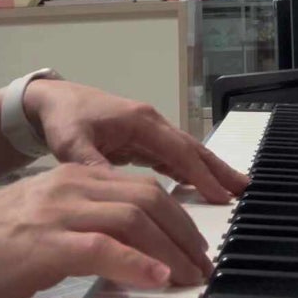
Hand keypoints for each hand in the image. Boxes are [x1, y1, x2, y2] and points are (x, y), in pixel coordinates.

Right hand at [0, 163, 212, 297]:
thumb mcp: (46, 227)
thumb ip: (84, 231)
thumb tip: (126, 257)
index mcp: (75, 178)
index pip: (142, 188)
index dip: (178, 216)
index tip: (197, 246)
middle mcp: (73, 186)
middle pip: (149, 197)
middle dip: (186, 232)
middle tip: (205, 264)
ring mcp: (61, 212)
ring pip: (134, 217)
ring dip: (172, 249)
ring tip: (193, 276)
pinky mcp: (47, 244)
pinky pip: (104, 247)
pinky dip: (138, 263)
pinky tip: (160, 279)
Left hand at [24, 81, 247, 201]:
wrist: (52, 100)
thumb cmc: (64, 119)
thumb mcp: (72, 144)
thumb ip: (94, 166)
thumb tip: (115, 193)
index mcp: (140, 121)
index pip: (178, 151)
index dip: (200, 175)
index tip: (221, 197)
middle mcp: (151, 123)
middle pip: (192, 148)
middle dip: (218, 169)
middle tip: (244, 190)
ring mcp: (149, 130)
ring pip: (186, 152)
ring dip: (209, 170)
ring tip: (232, 191)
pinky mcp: (142, 139)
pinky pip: (172, 157)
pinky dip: (189, 171)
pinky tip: (200, 187)